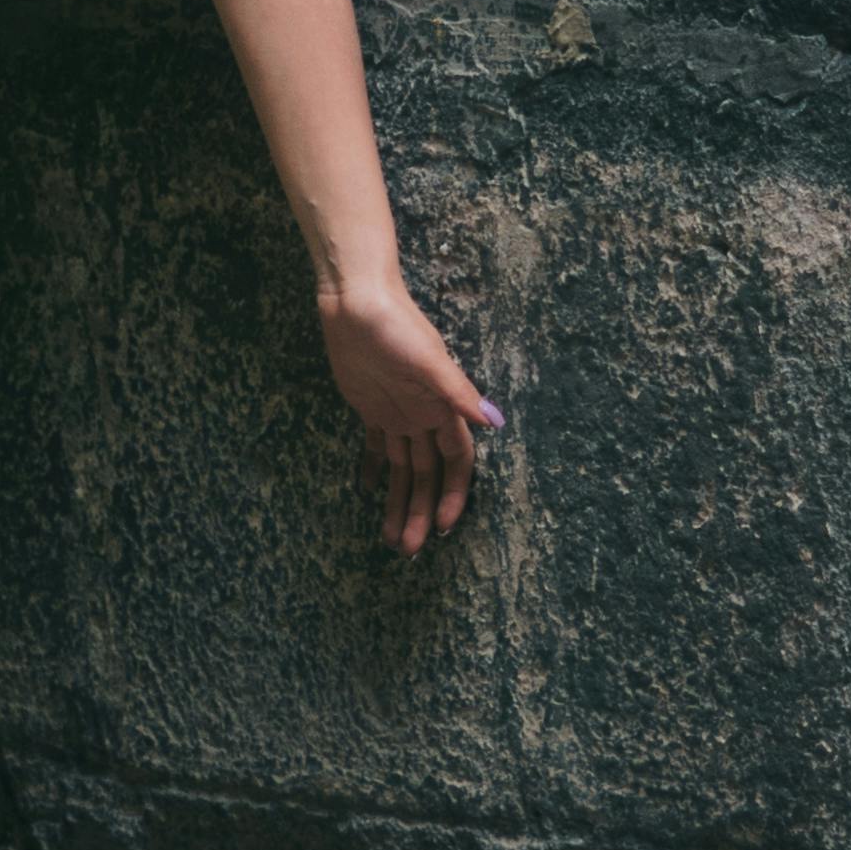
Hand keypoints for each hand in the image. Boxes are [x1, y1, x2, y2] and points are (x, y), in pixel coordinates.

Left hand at [318, 277, 502, 556]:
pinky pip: (374, 447)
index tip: (442, 527)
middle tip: (408, 550)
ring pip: (401, 468)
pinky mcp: (370, 407)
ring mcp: (397, 413)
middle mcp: (423, 414)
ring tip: (390, 539)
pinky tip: (368, 493)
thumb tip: (495, 422)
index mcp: (442, 406)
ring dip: (397, 502)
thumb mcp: (428, 360)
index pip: (455, 462)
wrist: (355, 300)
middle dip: (419, 511)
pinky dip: (373, 470)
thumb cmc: (395, 324)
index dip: (451, 494)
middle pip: (425, 474)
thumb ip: (458, 393)